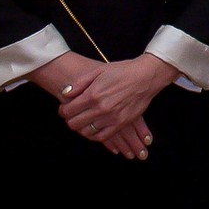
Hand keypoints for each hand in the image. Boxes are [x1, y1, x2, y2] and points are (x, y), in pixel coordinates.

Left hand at [30, 52, 152, 155]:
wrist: (146, 76)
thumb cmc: (122, 71)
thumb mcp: (99, 71)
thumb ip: (79, 82)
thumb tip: (65, 93)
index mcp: (92, 94)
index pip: (68, 111)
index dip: (63, 110)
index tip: (65, 109)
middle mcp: (100, 108)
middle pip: (74, 123)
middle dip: (70, 120)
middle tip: (73, 115)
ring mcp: (111, 117)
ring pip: (85, 131)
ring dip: (81, 127)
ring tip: (83, 121)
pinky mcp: (121, 123)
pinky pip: (101, 137)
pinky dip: (94, 135)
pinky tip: (93, 129)